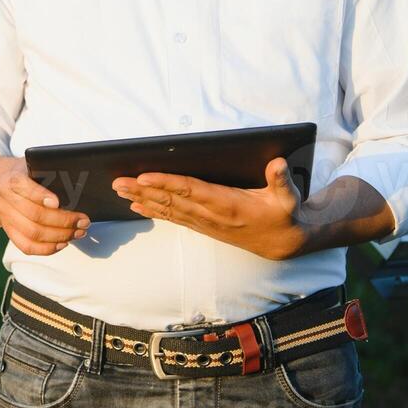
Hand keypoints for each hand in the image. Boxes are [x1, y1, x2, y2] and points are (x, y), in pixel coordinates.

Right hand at [0, 155, 90, 255]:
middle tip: (83, 221)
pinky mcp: (10, 233)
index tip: (57, 202)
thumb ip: (51, 174)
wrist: (5, 184)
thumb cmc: (29, 175)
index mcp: (12, 179)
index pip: (24, 187)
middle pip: (34, 215)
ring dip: (60, 235)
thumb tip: (75, 190)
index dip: (40, 196)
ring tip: (78, 232)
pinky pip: (27, 247)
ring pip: (33, 233)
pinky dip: (47, 248)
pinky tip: (63, 243)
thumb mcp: (37, 166)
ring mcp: (7, 218)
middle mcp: (5, 199)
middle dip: (63, 220)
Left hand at [111, 157, 307, 260]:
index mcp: (228, 204)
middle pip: (171, 200)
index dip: (166, 183)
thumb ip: (281, 180)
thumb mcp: (289, 198)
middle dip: (143, 190)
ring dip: (142, 200)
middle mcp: (211, 215)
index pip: (190, 190)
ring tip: (120, 191)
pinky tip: (137, 205)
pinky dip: (154, 210)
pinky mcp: (203, 226)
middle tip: (118, 182)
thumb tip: (278, 163)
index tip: (144, 176)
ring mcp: (205, 222)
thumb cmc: (284, 215)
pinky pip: (173, 218)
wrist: (283, 243)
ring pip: (168, 209)